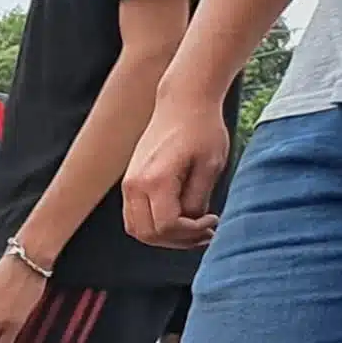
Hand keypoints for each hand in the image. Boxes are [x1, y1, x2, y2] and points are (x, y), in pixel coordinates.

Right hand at [124, 93, 234, 250]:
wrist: (183, 102)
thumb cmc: (202, 129)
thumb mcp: (211, 165)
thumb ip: (198, 199)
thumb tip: (191, 222)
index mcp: (155, 181)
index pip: (166, 226)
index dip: (190, 232)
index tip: (213, 221)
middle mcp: (134, 186)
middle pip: (147, 234)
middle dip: (177, 240)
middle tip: (204, 233)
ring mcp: (128, 185)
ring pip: (137, 229)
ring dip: (164, 236)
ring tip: (191, 229)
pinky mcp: (130, 182)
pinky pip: (136, 216)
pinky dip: (155, 224)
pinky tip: (179, 217)